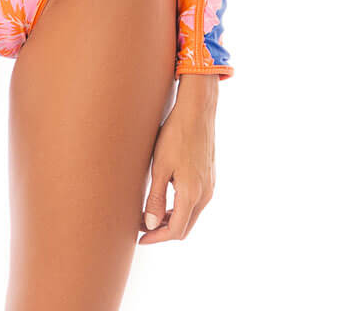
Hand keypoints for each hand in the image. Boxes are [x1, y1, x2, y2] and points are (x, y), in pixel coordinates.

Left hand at [139, 75, 217, 242]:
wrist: (197, 112)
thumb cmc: (176, 135)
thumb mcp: (160, 167)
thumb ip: (155, 198)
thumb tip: (151, 225)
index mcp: (192, 194)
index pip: (175, 230)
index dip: (157, 237)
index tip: (140, 238)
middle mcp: (205, 194)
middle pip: (184, 227)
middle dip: (163, 231)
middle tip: (141, 226)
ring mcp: (210, 186)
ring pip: (190, 215)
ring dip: (171, 219)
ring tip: (149, 213)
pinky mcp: (210, 178)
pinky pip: (195, 203)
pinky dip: (180, 207)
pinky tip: (165, 198)